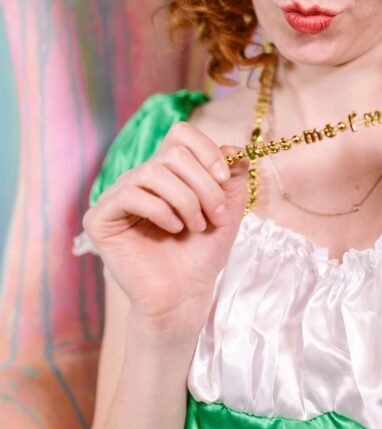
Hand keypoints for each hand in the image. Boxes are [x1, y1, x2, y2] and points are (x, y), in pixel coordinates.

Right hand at [82, 122, 247, 336]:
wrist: (185, 294)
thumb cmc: (202, 253)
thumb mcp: (228, 208)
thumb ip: (232, 175)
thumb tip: (235, 147)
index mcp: (167, 172)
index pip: (180, 134)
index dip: (206, 149)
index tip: (224, 178)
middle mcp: (139, 179)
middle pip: (172, 154)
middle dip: (203, 185)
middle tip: (216, 216)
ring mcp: (117, 197)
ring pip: (151, 172)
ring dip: (185, 200)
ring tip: (195, 226)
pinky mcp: (100, 218)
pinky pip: (130, 195)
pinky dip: (160, 210)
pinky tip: (173, 230)